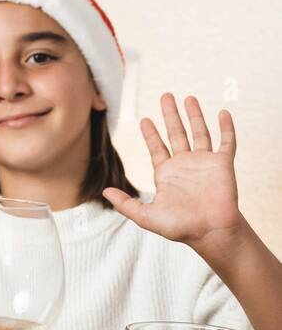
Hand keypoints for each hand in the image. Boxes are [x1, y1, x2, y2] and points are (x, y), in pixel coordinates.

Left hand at [103, 93, 243, 251]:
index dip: (151, 133)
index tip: (144, 119)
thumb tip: (104, 192)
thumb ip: (125, 204)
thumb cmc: (180, 228)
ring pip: (199, 132)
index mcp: (166, 173)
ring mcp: (204, 163)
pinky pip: (226, 142)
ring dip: (194, 115)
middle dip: (170, 115)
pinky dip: (226, 127)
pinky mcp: (223, 164)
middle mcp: (185, 164)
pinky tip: (223, 113)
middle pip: (176, 133)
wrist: (210, 233)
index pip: (157, 147)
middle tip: (165, 96)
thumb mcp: (146, 216)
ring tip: (188, 98)